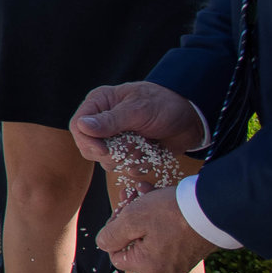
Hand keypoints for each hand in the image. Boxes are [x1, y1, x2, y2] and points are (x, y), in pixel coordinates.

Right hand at [70, 80, 203, 166]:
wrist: (193, 118)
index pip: (78, 126)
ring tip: (144, 144)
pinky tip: (150, 152)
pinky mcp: (129, 153)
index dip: (88, 141)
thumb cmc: (165, 105)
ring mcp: (116, 139)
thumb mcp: (138, 109)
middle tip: (132, 145)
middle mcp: (103, 122)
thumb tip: (81, 126)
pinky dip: (139, 164)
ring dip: (127, 158)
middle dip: (111, 152)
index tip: (105, 150)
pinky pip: (125, 168)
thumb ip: (110, 120)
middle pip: (89, 148)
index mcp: (99, 104)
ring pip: (107, 161)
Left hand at [99, 185, 218, 272]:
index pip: (117, 255)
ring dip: (143, 210)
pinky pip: (169, 233)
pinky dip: (160, 214)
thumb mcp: (132, 220)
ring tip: (142, 189)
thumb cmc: (172, 213)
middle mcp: (165, 268)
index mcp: (148, 266)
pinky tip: (156, 192)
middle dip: (129, 216)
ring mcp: (181, 259)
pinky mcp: (192, 247)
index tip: (120, 213)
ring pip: (151, 234)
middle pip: (134, 243)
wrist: (218, 207)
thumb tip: (103, 244)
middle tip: (129, 195)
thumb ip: (111, 235)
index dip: (113, 232)